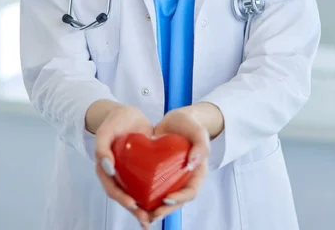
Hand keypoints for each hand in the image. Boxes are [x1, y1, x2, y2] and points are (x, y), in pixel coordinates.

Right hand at [94, 104, 153, 226]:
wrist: (129, 114)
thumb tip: (107, 167)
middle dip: (134, 210)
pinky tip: (160, 206)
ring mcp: (129, 175)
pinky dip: (151, 198)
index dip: (121, 197)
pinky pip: (144, 187)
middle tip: (146, 218)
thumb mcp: (105, 131)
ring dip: (142, 209)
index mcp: (105, 168)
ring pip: (134, 195)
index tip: (132, 203)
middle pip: (124, 196)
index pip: (111, 187)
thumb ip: (102, 147)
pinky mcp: (141, 171)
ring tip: (152, 219)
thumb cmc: (115, 121)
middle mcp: (116, 175)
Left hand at [148, 106, 210, 223]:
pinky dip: (144, 196)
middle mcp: (183, 179)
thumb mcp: (199, 132)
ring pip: (162, 198)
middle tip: (151, 215)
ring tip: (140, 215)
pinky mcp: (157, 174)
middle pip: (175, 201)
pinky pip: (152, 188)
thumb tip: (192, 162)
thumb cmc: (190, 126)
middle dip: (164, 210)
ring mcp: (170, 178)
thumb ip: (201, 146)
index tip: (167, 198)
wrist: (176, 119)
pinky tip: (132, 201)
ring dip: (152, 209)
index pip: (190, 192)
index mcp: (195, 174)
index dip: (180, 198)